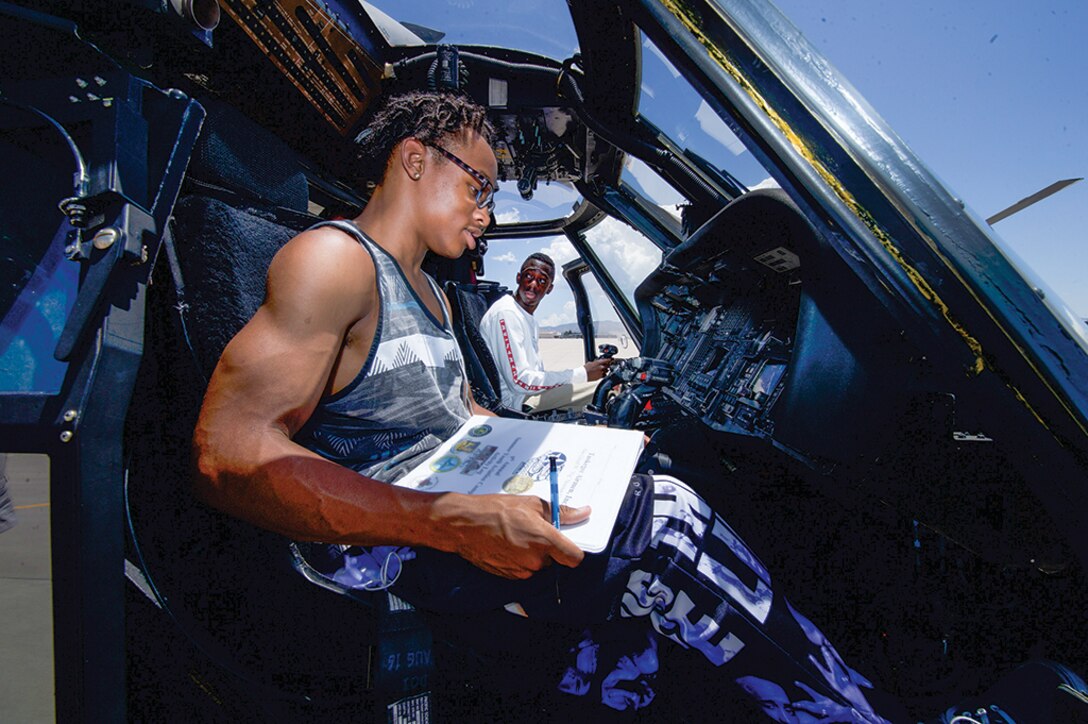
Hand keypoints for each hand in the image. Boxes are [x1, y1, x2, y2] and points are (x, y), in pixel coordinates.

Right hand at [433, 493, 590, 578]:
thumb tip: (584, 512)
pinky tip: (507, 545)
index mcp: (545, 540)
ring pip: (538, 565)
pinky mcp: (509, 577)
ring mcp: (522, 571)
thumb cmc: (497, 510)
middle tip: (533, 530)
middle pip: (555, 560)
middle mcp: (536, 560)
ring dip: (533, 554)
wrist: (464, 524)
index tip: (567, 542)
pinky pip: (524, 570)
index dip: (574, 551)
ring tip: (516, 535)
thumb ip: (562, 512)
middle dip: (548, 548)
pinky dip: (520, 560)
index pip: (575, 558)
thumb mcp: (532, 504)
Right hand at [584, 357, 612, 381]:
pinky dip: (603, 374)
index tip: (611, 359)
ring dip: (606, 370)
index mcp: (598, 363)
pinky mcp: (599, 377)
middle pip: (608, 366)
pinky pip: (604, 375)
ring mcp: (601, 373)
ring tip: (603, 369)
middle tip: (608, 364)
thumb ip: (595, 362)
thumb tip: (597, 362)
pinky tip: (601, 373)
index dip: (610, 359)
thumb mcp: (590, 363)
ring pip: (607, 371)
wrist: (582, 375)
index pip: (607, 360)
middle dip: (608, 365)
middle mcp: (601, 367)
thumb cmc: (585, 369)